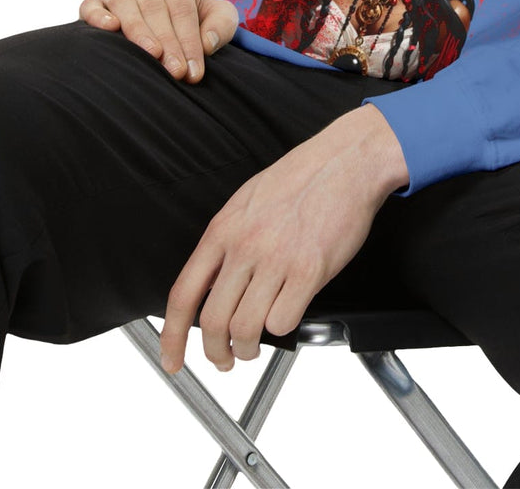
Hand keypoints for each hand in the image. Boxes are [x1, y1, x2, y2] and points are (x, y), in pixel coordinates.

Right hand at [79, 0, 239, 82]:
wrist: (164, 10)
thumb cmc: (194, 14)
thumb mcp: (216, 15)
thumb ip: (222, 24)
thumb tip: (207, 43)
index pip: (182, 6)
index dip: (190, 39)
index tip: (194, 71)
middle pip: (155, 7)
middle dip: (168, 42)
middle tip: (176, 72)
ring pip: (124, 4)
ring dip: (138, 32)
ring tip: (152, 55)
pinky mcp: (94, 0)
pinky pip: (90, 6)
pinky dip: (97, 16)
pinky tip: (110, 28)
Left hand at [158, 106, 408, 373]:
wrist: (347, 160)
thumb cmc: (303, 176)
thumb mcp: (248, 201)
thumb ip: (228, 240)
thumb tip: (214, 280)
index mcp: (223, 229)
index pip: (183, 295)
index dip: (172, 336)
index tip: (173, 359)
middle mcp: (245, 246)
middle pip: (212, 322)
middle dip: (215, 352)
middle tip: (224, 359)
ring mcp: (277, 259)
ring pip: (245, 329)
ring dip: (248, 348)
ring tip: (254, 347)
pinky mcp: (310, 269)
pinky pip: (284, 320)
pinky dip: (282, 329)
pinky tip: (287, 315)